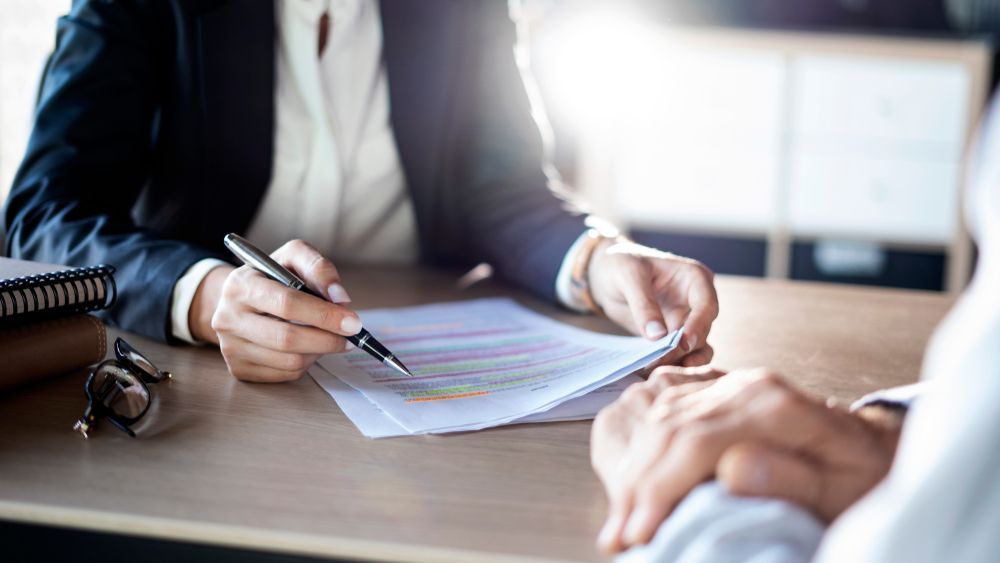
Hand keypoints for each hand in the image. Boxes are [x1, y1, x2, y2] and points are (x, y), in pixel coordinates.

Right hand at [192, 239, 359, 381]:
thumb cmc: (273, 276)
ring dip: (319, 352)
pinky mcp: (239, 369)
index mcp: (240, 285)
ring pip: (289, 361)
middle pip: (287, 338)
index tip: (353, 323)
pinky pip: (284, 375)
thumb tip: (340, 298)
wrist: (240, 300)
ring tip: (329, 339)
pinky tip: (309, 348)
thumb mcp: (293, 257)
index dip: (324, 315)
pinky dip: (306, 364)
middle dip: (327, 339)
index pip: (286, 304)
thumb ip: (319, 268)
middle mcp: (227, 318)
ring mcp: (230, 347)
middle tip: (351, 338)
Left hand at [588, 240, 717, 366]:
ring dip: (681, 361)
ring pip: (696, 348)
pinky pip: (679, 355)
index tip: (683, 343)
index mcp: (694, 278)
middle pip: (701, 331)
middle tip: (659, 361)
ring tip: (660, 372)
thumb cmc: (620, 263)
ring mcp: (686, 320)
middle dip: (682, 349)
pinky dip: (668, 363)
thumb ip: (643, 304)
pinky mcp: (672, 336)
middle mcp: (696, 301)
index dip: (698, 325)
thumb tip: (657, 336)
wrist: (605, 273)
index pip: (707, 305)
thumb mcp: (628, 276)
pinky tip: (652, 372)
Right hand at [593, 367, 901, 553]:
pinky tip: (634, 485)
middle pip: (669, 428)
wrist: (871, 445)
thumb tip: (733, 470)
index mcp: (774, 404)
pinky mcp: (716, 393)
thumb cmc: (864, 476)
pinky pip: (665, 413)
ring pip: (659, 419)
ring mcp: (727, 386)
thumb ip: (794, 478)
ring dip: (634, 473)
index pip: (696, 441)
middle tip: (619, 537)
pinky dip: (643, 453)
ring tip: (620, 521)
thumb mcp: (844, 489)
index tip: (641, 532)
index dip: (661, 489)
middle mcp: (744, 386)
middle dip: (638, 487)